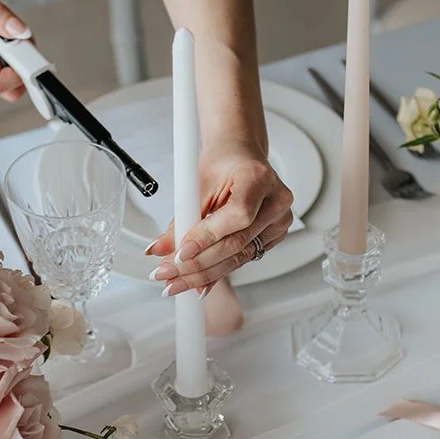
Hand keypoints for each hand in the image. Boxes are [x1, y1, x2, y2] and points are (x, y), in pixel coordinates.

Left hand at [147, 138, 293, 293]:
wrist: (240, 157)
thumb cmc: (223, 163)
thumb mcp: (196, 184)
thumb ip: (181, 219)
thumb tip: (160, 249)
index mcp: (258, 178)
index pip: (237, 216)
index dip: (208, 237)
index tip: (181, 253)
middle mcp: (276, 201)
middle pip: (237, 243)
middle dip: (197, 264)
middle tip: (168, 273)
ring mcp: (279, 221)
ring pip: (239, 257)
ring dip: (204, 274)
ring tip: (176, 281)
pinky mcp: (274, 236)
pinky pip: (243, 259)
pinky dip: (217, 270)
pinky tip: (197, 281)